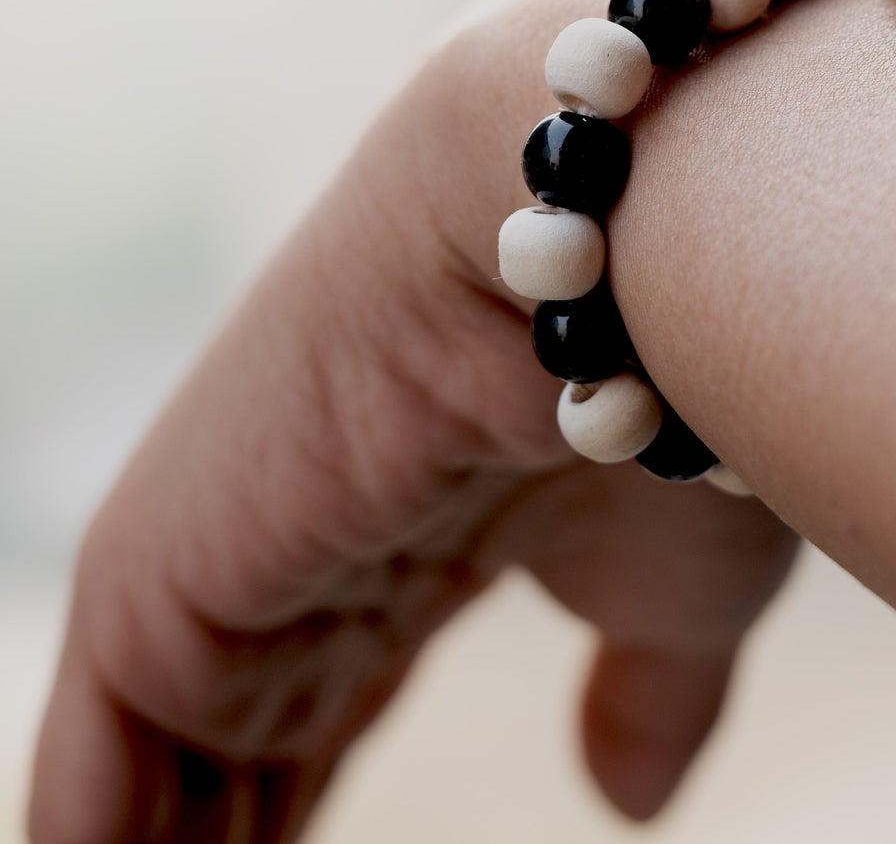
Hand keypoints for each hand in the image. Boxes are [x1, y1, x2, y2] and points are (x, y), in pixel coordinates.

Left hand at [29, 0, 797, 843]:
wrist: (623, 216)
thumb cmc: (693, 383)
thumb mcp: (682, 583)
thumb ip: (648, 685)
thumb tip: (622, 800)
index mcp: (421, 519)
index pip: (336, 695)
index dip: (313, 803)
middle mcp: (316, 522)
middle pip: (248, 738)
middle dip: (244, 838)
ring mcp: (240, 535)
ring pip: (164, 759)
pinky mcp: (167, 556)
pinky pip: (100, 763)